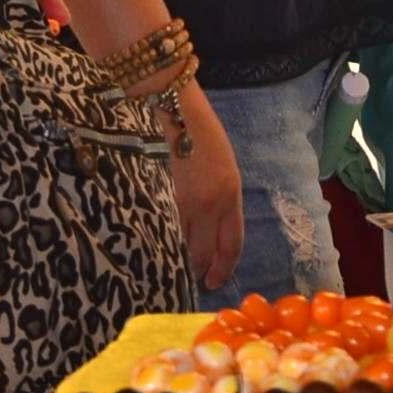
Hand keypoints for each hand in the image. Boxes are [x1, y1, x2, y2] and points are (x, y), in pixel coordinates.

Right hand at [170, 85, 244, 292]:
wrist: (177, 112)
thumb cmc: (203, 136)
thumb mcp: (225, 170)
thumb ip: (222, 200)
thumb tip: (212, 230)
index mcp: (230, 195)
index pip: (232, 243)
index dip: (225, 267)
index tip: (216, 281)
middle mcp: (210, 204)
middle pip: (206, 252)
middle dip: (201, 270)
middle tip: (195, 280)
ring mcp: (183, 203)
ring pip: (183, 245)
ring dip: (181, 260)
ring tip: (177, 267)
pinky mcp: (160, 198)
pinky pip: (165, 230)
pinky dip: (164, 243)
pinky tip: (160, 248)